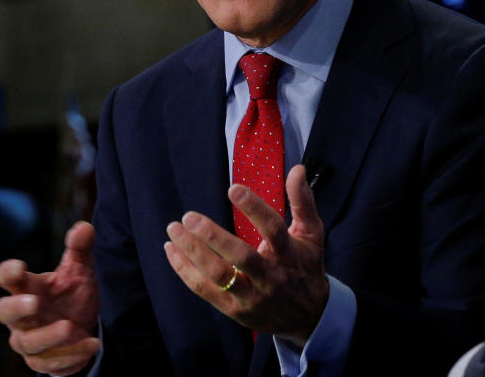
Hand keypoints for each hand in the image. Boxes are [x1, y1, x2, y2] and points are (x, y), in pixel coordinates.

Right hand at [0, 221, 100, 375]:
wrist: (84, 327)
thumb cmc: (72, 294)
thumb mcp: (79, 270)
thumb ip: (80, 249)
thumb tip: (84, 227)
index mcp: (27, 287)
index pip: (6, 278)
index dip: (9, 272)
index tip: (20, 266)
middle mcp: (21, 315)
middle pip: (4, 312)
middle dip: (16, 308)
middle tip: (34, 303)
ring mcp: (29, 339)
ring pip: (27, 342)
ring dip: (49, 336)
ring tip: (72, 326)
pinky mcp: (41, 361)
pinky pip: (50, 362)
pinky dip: (71, 354)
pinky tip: (91, 344)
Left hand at [163, 164, 328, 345]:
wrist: (308, 317)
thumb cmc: (306, 267)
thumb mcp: (312, 234)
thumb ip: (303, 201)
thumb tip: (297, 169)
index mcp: (289, 254)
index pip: (272, 229)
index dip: (254, 208)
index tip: (233, 188)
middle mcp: (271, 277)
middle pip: (241, 257)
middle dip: (213, 236)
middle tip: (189, 217)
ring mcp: (252, 296)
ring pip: (219, 275)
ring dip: (193, 252)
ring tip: (174, 229)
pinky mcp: (235, 309)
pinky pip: (205, 290)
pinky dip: (185, 271)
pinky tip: (172, 250)